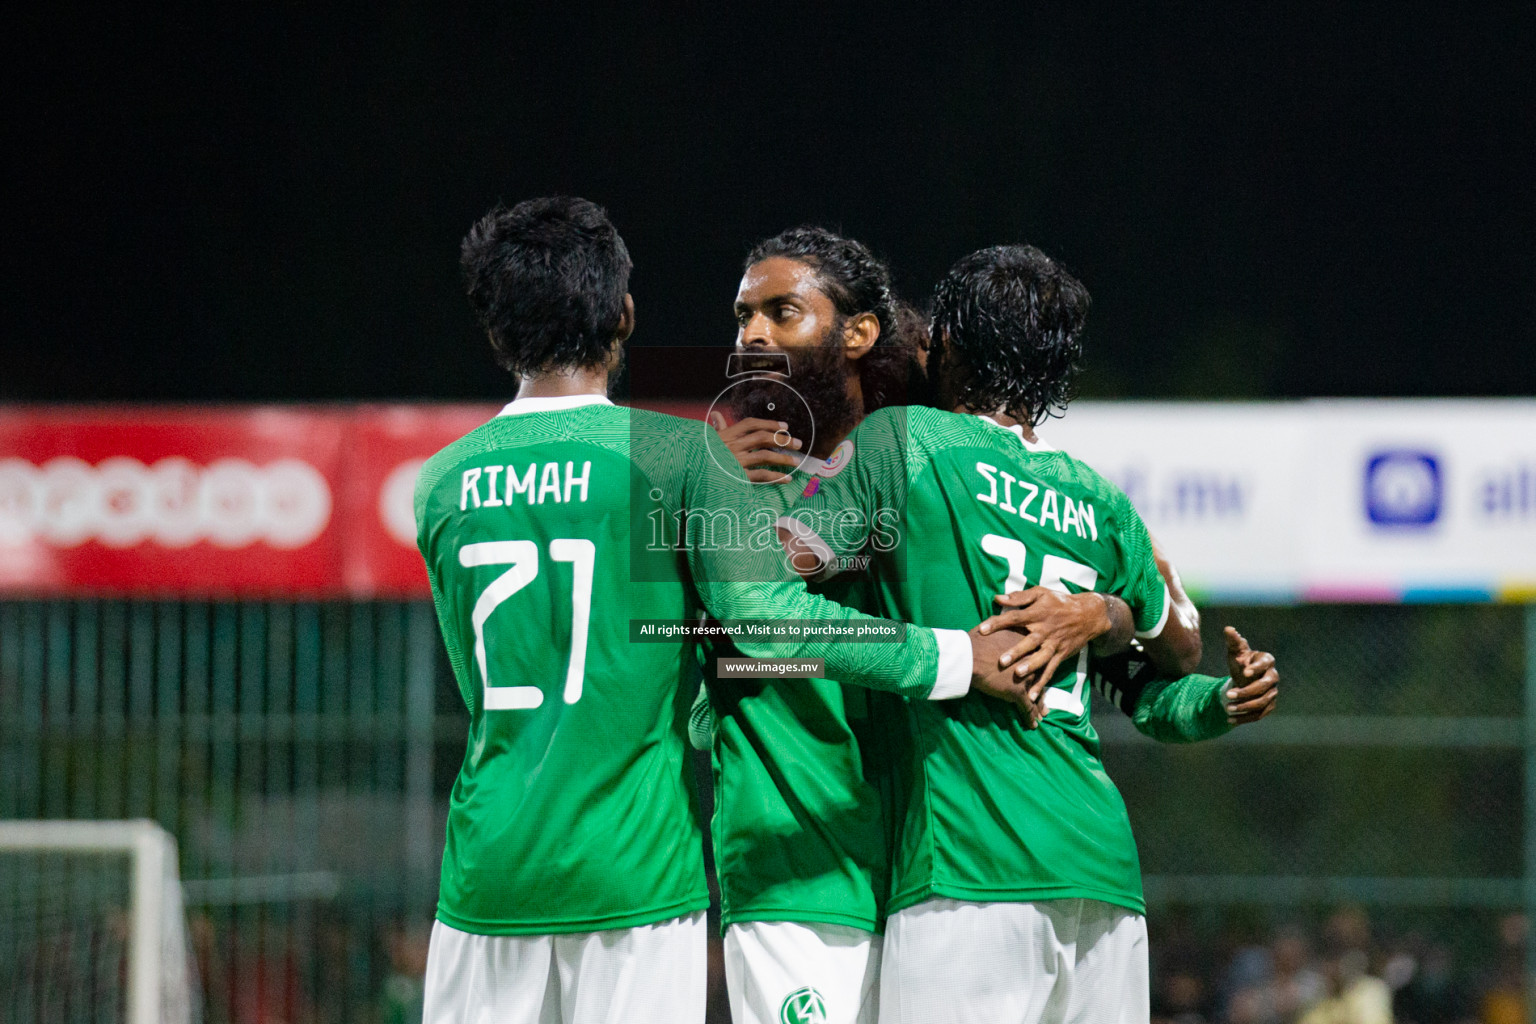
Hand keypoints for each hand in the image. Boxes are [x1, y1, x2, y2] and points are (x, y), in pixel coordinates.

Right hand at [708, 412, 802, 482]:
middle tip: (798, 443)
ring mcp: (736, 461)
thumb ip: (717, 427)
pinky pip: (761, 475)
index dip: (770, 423)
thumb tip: (716, 414)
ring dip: (783, 458)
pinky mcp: (738, 476)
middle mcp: (733, 445)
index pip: (751, 424)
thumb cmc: (699, 454)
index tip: (785, 426)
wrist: (688, 470)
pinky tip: (786, 478)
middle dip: (783, 440)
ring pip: (765, 456)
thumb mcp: (707, 439)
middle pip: (763, 438)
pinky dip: (776, 477)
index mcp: (727, 435)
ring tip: (796, 461)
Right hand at [966, 626, 1045, 726]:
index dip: (1039, 669)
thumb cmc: (976, 641)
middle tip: (1046, 702)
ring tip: (1042, 714)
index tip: (1040, 675)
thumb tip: (997, 627)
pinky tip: (1033, 725)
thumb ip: (1002, 628)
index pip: (1038, 658)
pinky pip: (1028, 708)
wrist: (969, 656)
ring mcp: (1027, 677)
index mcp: (1027, 644)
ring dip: (1039, 706)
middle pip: (1041, 678)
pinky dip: (1030, 717)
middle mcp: (1032, 661)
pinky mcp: (1018, 692)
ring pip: (1037, 695)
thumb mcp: (994, 627)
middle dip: (1042, 690)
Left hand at [977, 589, 1110, 712]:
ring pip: (1041, 657)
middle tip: (1002, 660)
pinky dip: (1042, 683)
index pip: (1014, 617)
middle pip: (1029, 641)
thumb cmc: (1059, 602)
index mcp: (1037, 613)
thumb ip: (1019, 597)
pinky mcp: (1061, 655)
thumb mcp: (1041, 593)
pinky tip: (1032, 696)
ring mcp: (1054, 644)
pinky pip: (1050, 670)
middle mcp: (1045, 629)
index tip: (982, 630)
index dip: (998, 623)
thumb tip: (997, 598)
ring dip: (1030, 666)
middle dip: (1016, 651)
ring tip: (1018, 674)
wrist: (1088, 614)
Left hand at [1222, 626, 1277, 725]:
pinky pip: (1259, 715)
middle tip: (1228, 695)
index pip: (1265, 663)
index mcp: (1267, 660)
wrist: (1243, 677)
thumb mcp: (1235, 651)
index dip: (1256, 668)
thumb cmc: (1240, 661)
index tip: (1244, 672)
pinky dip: (1245, 718)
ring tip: (1228, 708)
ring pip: (1262, 702)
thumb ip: (1233, 641)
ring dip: (1245, 707)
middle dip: (1247, 692)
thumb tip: (1228, 629)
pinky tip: (1230, 719)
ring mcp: (1273, 692)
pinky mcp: (1269, 706)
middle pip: (1264, 687)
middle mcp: (1273, 677)